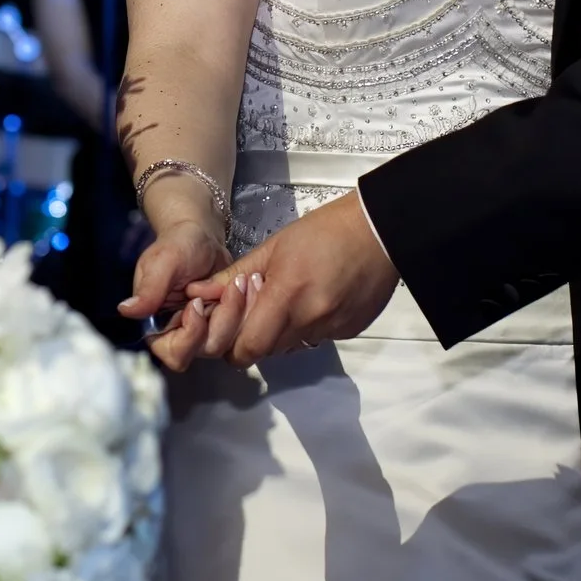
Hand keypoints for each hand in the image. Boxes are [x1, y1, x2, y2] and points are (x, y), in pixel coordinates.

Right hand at [119, 217, 231, 367]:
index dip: (190, 335)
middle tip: (229, 289)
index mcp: (157, 326)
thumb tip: (126, 310)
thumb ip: (148, 289)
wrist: (199, 235)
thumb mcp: (161, 263)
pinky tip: (245, 285)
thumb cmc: (176, 245)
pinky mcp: (226, 321)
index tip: (196, 303)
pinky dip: (247, 308)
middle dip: (222, 320)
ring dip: (238, 312)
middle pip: (206, 349)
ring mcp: (206, 330)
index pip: (174, 353)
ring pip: (228, 340)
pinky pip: (242, 328)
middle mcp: (181, 333)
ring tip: (239, 283)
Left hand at [157, 193, 399, 368]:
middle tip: (257, 307)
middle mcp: (311, 319)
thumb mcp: (272, 247)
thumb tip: (200, 294)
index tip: (231, 324)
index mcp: (287, 294)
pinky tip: (313, 299)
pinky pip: (316, 340)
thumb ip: (232, 277)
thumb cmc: (325, 230)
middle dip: (255, 335)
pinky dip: (306, 327)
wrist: (380, 230)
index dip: (233, 343)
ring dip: (280, 332)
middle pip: (267, 350)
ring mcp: (333, 328)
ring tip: (287, 299)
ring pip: (291, 347)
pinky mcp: (349, 331)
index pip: (249, 347)